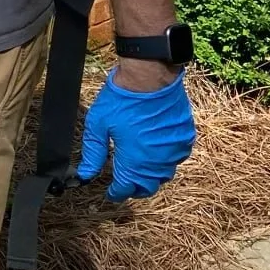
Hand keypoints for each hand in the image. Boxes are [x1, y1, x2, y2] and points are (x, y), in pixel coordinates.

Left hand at [77, 68, 195, 202]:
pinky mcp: (185, 137)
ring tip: (139, 169)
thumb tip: (85, 175)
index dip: (116, 193)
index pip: (125, 189)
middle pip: (147, 187)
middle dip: (134, 188)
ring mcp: (174, 150)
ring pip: (164, 175)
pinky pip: (177, 157)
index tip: (111, 193)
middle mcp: (157, 161)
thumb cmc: (122, 99)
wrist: (150, 76)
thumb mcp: (98, 125)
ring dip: (151, 176)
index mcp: (134, 161)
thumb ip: (93, 153)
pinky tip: (156, 151)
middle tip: (125, 183)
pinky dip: (167, 159)